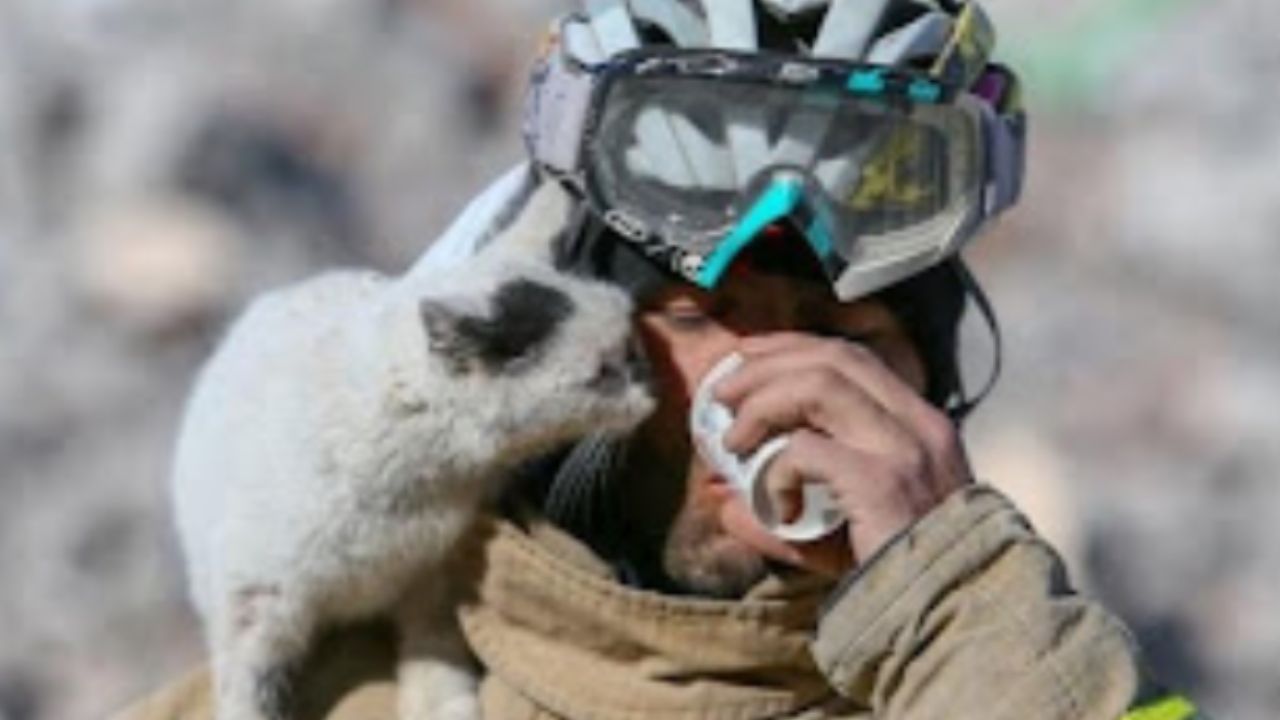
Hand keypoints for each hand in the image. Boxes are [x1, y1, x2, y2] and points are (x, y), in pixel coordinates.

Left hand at [714, 333, 972, 570]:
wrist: (949, 614)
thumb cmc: (897, 575)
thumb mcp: (838, 532)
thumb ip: (780, 513)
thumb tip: (721, 499)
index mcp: (919, 424)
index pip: (852, 357)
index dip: (794, 348)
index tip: (749, 358)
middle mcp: (918, 425)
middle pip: (832, 358)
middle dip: (767, 364)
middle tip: (722, 392)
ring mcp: (904, 449)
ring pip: (819, 384)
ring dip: (763, 402)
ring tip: (732, 439)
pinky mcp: (883, 482)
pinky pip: (808, 450)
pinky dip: (777, 470)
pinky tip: (775, 506)